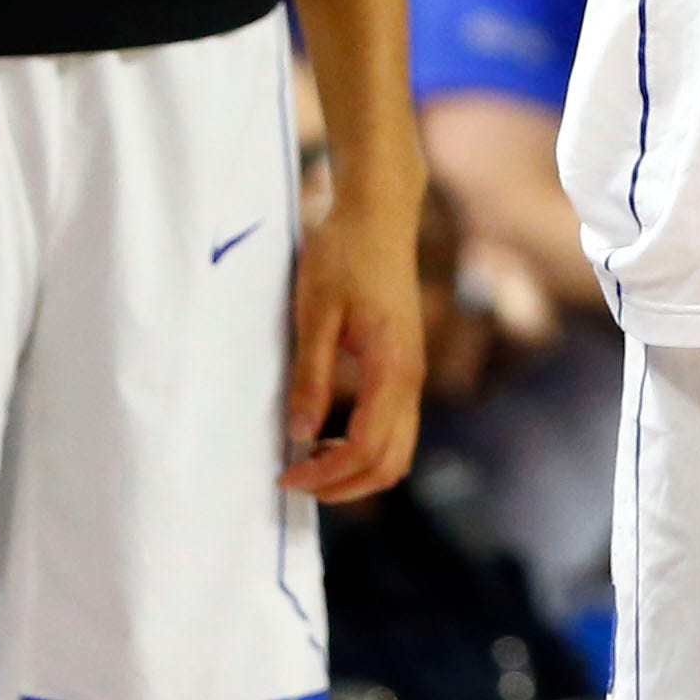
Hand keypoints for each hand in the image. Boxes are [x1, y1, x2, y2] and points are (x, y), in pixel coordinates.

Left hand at [286, 188, 427, 503]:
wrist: (379, 215)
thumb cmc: (343, 254)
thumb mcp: (316, 313)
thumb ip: (311, 375)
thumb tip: (301, 433)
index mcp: (392, 366)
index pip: (366, 446)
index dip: (326, 472)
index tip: (286, 474)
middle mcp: (411, 378)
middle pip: (392, 462)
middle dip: (344, 485)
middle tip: (296, 480)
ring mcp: (413, 373)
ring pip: (399, 450)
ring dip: (357, 470)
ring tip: (310, 461)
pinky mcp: (406, 366)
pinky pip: (396, 428)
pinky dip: (367, 448)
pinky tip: (329, 434)